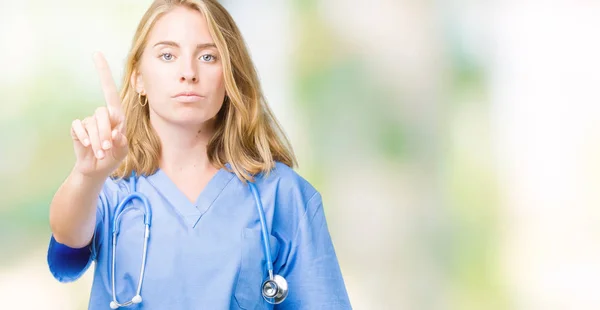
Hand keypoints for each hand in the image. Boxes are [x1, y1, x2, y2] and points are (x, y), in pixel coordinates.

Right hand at [70, 52, 127, 177]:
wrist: (96, 169)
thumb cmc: (113, 156)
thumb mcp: (122, 150)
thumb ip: (122, 141)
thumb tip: (116, 132)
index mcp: (116, 116)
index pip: (110, 91)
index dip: (103, 72)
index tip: (96, 54)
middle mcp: (102, 115)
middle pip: (102, 113)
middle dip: (105, 133)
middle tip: (107, 149)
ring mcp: (88, 121)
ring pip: (92, 124)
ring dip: (97, 141)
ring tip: (100, 153)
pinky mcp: (77, 128)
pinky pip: (79, 127)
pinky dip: (84, 138)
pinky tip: (87, 146)